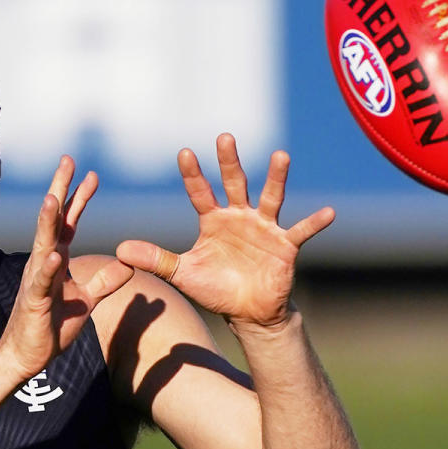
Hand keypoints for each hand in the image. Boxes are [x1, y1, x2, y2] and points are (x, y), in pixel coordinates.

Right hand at [0, 156, 133, 377]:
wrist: (27, 355)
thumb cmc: (52, 326)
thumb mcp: (87, 300)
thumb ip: (105, 282)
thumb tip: (128, 266)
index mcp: (56, 260)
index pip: (68, 221)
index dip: (79, 198)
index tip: (91, 174)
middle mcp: (44, 262)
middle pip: (53, 220)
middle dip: (60, 190)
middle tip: (68, 161)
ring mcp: (37, 280)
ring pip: (43, 244)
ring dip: (47, 221)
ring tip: (53, 198)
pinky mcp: (35, 302)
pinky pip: (43, 283)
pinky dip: (49, 268)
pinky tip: (55, 255)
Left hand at [116, 134, 333, 327]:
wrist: (248, 312)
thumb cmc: (215, 287)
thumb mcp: (181, 273)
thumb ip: (154, 259)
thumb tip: (119, 249)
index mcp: (213, 220)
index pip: (200, 192)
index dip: (193, 174)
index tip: (184, 152)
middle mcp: (240, 216)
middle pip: (234, 183)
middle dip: (229, 161)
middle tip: (224, 136)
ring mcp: (265, 228)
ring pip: (271, 197)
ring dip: (275, 177)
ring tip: (281, 155)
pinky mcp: (285, 246)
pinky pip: (301, 231)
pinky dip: (314, 223)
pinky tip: (328, 212)